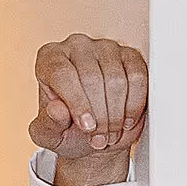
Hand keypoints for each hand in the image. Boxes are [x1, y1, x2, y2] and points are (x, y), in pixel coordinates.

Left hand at [32, 34, 147, 185]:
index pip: (62, 74)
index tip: (87, 127)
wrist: (93, 132)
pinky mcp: (130, 55)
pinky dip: (135, 104)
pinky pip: (138, 76)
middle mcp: (76, 46)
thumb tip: (56, 109)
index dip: (77, 103)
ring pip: (116, 79)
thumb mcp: (49, 135)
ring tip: (110, 134)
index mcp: (49, 58)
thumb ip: (48, 124)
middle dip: (99, 116)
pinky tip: (127, 120)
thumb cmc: (66, 129)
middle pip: (91, 78)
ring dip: (116, 114)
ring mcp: (105, 47)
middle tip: (99, 139)